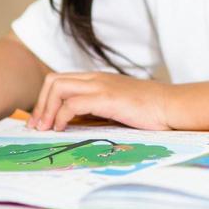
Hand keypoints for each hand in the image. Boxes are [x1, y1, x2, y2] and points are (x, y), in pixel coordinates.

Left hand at [26, 72, 171, 131]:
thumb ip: (98, 111)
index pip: (60, 80)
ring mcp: (100, 85)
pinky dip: (60, 116)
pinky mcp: (106, 97)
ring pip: (57, 87)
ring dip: (45, 110)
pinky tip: (62, 129)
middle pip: (53, 80)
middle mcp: (95, 78)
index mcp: (98, 79)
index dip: (45, 101)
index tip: (40, 122)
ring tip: (45, 129)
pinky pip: (71, 103)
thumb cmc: (149, 111)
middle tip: (36, 128)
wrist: (172, 106)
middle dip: (39, 104)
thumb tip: (75, 126)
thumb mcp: (117, 109)